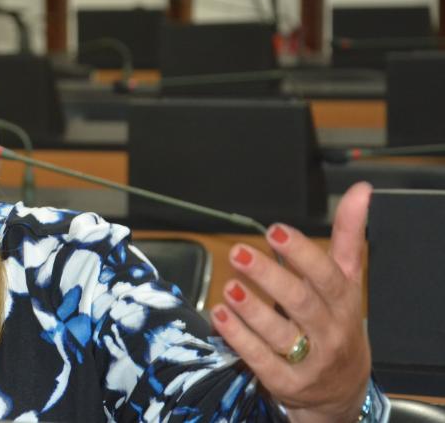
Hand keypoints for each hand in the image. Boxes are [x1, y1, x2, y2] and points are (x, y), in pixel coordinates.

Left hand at [210, 182, 372, 422]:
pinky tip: (220, 316)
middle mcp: (329, 331)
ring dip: (252, 309)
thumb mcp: (347, 280)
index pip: (326, 276)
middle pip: (300, 302)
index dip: (301, 253)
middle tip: (239, 253)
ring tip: (229, 286)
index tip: (275, 232)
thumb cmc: (337, 322)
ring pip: (280, 334)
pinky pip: (261, 360)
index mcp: (343, 302)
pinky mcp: (287, 383)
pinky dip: (239, 338)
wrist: (342, 389)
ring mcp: (309, 360)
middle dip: (269, 277)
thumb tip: (360, 191)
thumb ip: (349, 235)